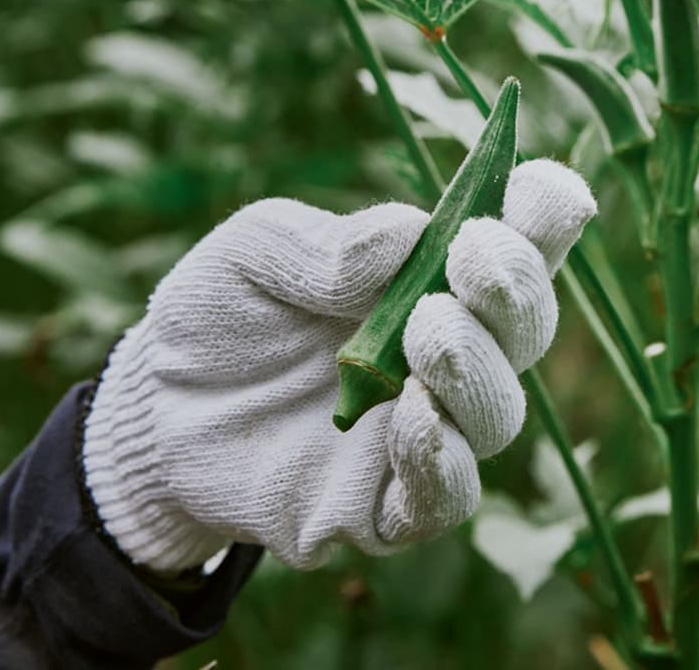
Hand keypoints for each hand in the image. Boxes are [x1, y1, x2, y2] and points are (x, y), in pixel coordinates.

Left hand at [81, 160, 595, 572]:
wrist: (154, 412)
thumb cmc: (222, 313)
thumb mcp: (256, 251)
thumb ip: (331, 245)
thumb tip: (412, 235)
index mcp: (434, 278)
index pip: (520, 245)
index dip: (544, 217)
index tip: (537, 192)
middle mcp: (451, 354)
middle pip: (527, 328)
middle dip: (515, 291)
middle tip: (471, 261)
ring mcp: (425, 432)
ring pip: (500, 414)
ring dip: (478, 370)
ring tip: (426, 331)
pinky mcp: (386, 506)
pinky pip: (447, 495)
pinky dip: (443, 456)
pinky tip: (410, 416)